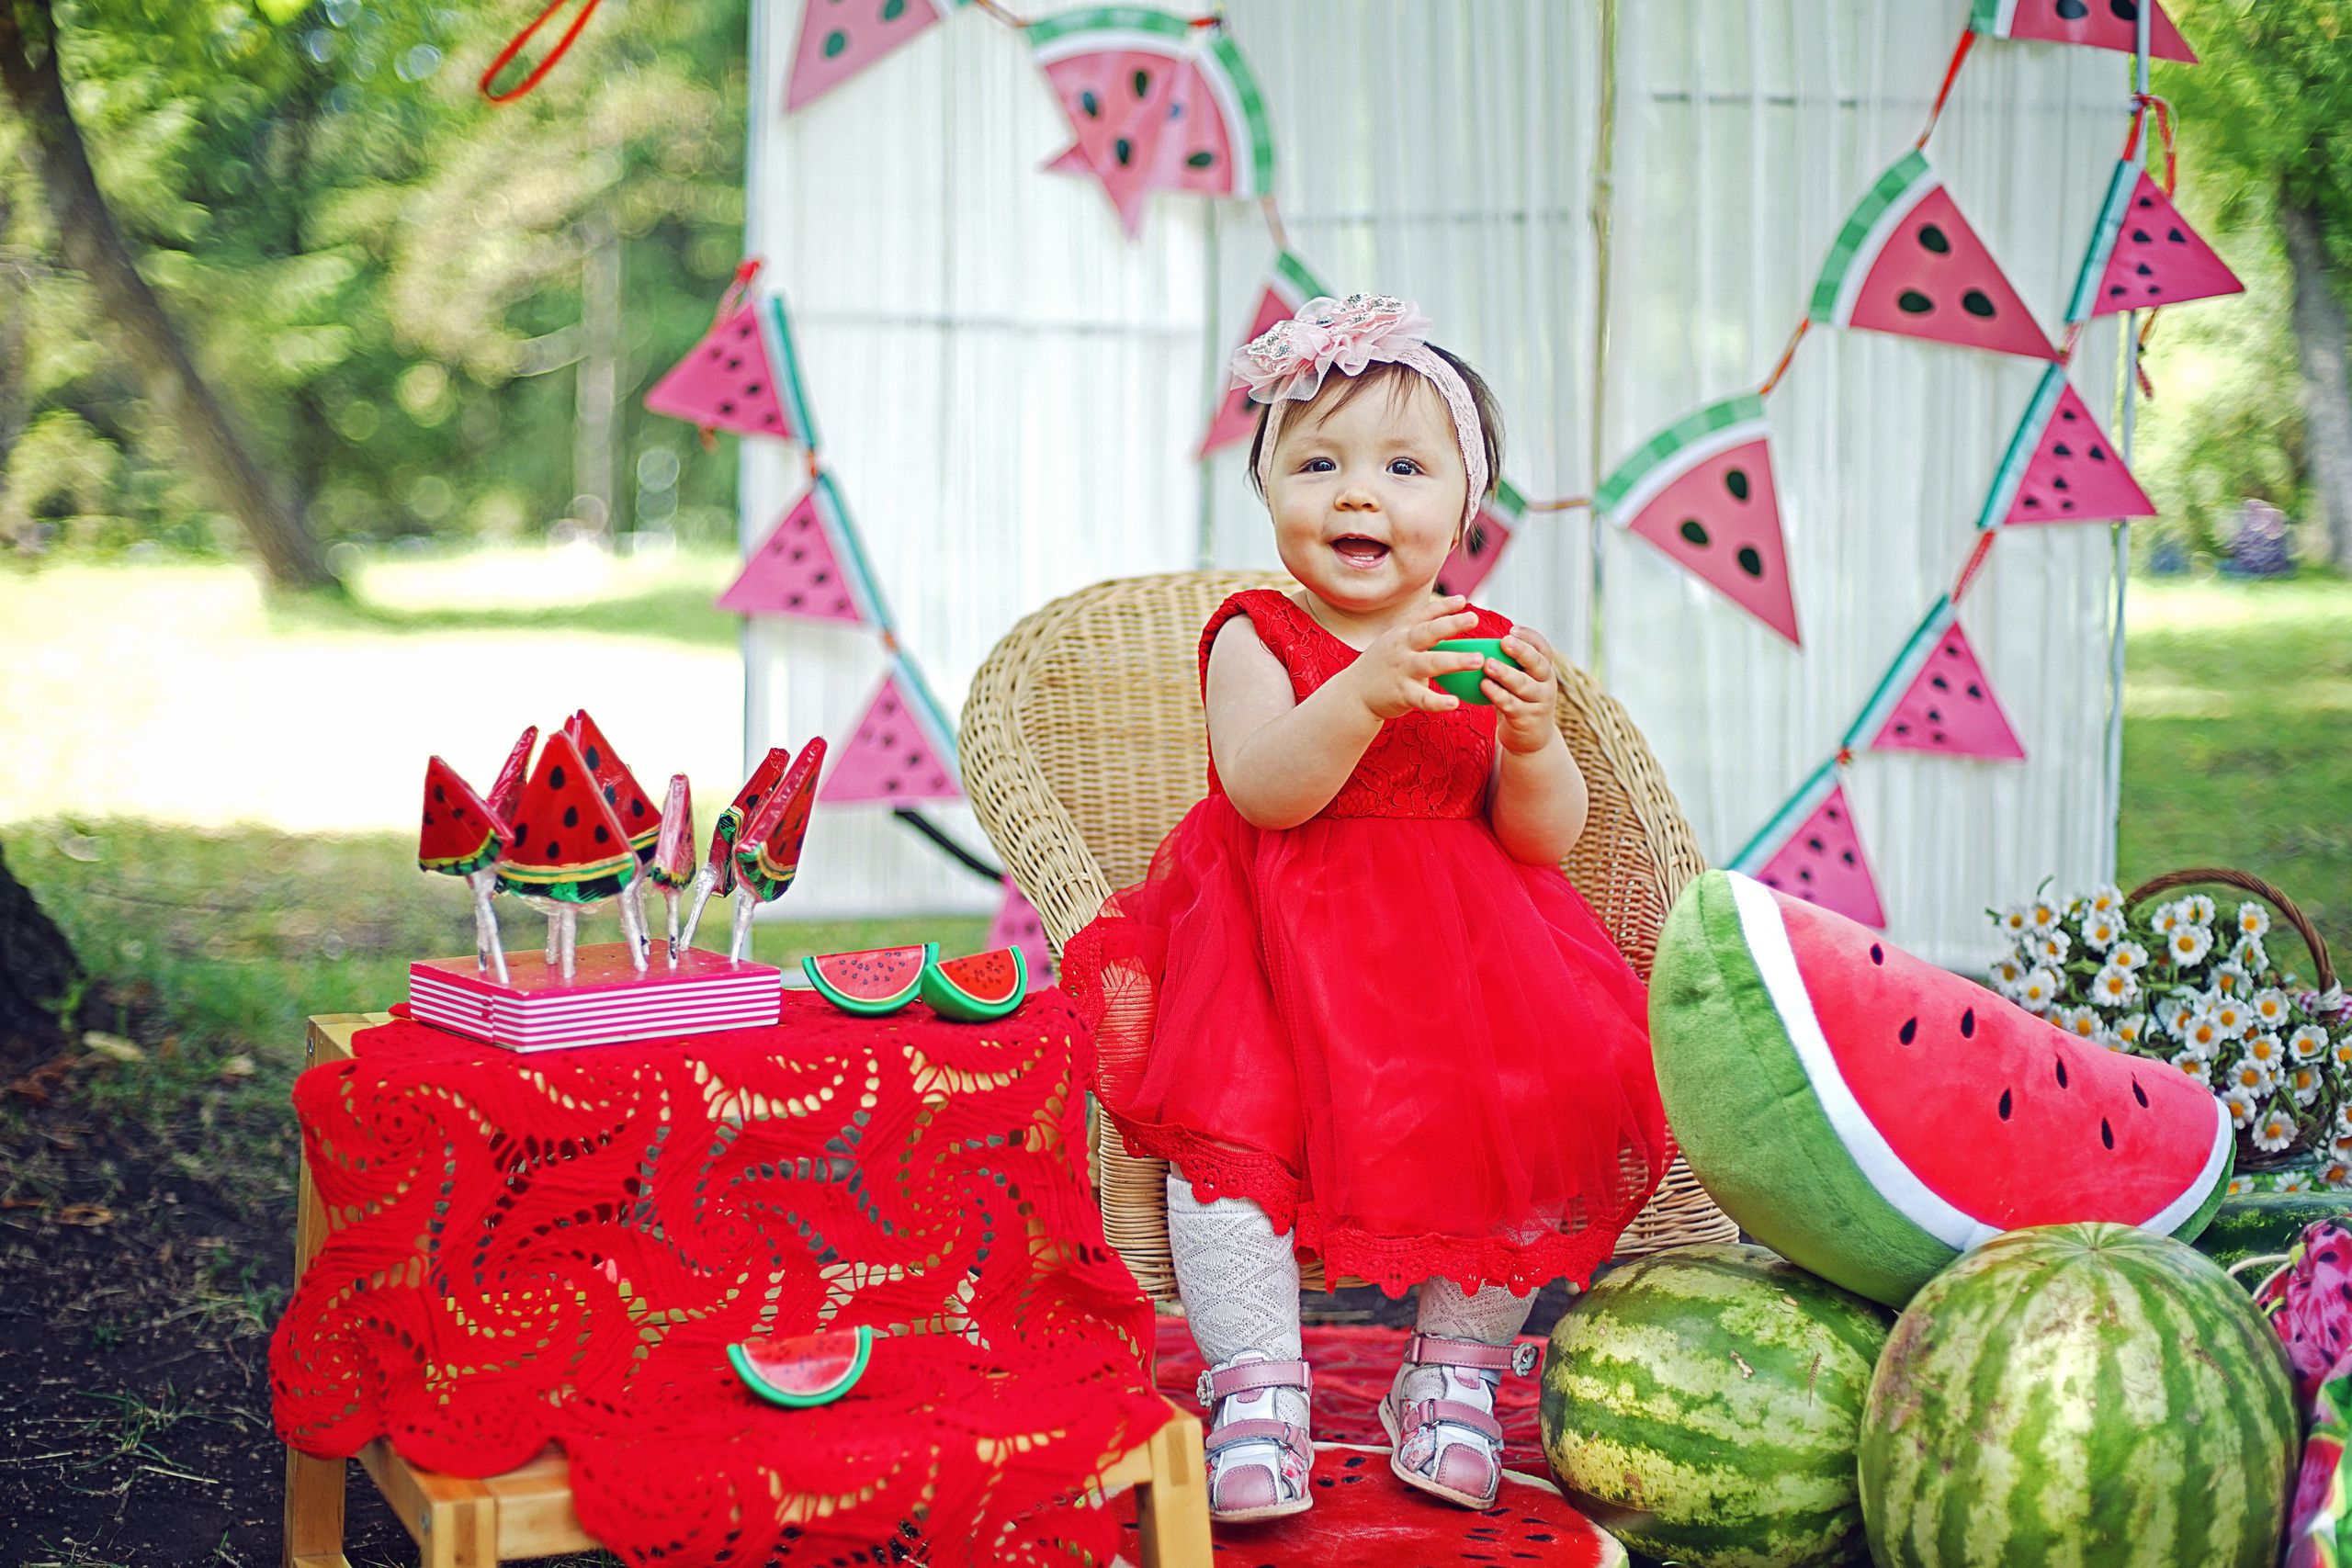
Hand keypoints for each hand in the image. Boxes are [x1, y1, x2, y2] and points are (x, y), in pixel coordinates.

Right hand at [1338, 595, 1484, 721]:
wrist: (1353, 694)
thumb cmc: (1383, 666)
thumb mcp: (1395, 642)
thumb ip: (1419, 633)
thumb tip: (1451, 622)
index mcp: (1402, 634)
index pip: (1424, 615)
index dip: (1443, 606)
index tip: (1463, 600)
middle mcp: (1402, 648)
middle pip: (1428, 633)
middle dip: (1451, 624)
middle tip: (1474, 619)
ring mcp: (1402, 670)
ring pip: (1430, 663)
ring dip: (1455, 661)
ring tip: (1477, 660)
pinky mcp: (1402, 694)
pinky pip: (1423, 698)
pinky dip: (1438, 701)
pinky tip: (1454, 703)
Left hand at [1486, 625, 1563, 754]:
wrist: (1530, 740)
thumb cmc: (1518, 702)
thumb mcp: (1520, 681)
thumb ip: (1509, 664)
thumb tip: (1477, 642)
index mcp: (1544, 670)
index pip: (1543, 648)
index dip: (1530, 637)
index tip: (1512, 629)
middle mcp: (1546, 683)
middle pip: (1538, 663)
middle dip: (1521, 651)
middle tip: (1504, 641)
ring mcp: (1540, 702)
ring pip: (1524, 685)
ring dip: (1506, 674)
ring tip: (1488, 664)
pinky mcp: (1528, 719)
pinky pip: (1511, 705)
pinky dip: (1498, 694)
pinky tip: (1484, 686)